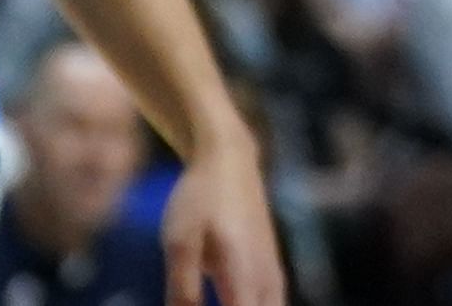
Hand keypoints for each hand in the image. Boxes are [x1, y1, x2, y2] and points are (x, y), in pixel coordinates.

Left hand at [159, 136, 286, 305]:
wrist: (229, 160)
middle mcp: (266, 281)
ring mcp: (273, 276)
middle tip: (197, 304)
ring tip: (214, 299)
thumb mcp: (179, 243)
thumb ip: (182, 291)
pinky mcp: (271, 272)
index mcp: (243, 276)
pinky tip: (234, 304)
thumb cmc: (199, 199)